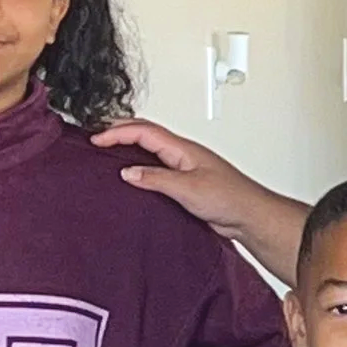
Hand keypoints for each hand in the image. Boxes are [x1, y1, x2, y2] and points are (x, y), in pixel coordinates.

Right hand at [93, 117, 261, 232]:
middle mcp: (183, 154)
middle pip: (146, 133)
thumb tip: (128, 172)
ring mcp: (184, 168)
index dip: (117, 132)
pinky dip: (140, 166)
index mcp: (183, 149)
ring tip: (109, 151)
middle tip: (98, 136)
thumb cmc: (231, 198)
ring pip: (152, 149)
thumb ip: (157, 179)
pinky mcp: (186, 184)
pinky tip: (133, 177)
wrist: (250, 216)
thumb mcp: (188, 189)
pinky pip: (158, 168)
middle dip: (120, 130)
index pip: (144, 131)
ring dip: (130, 146)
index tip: (97, 139)